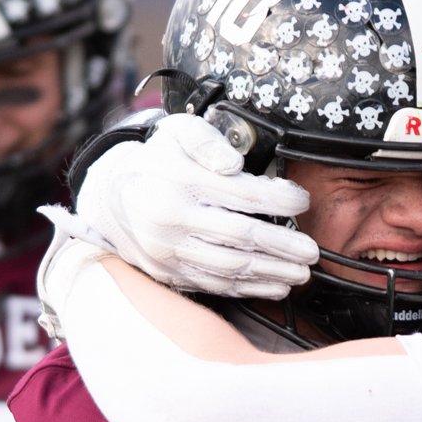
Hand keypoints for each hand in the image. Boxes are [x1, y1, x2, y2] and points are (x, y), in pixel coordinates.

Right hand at [74, 114, 318, 300]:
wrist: (109, 196)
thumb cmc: (156, 161)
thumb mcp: (177, 132)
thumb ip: (208, 140)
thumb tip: (234, 163)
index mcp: (179, 180)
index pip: (241, 194)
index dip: (279, 201)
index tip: (302, 202)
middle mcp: (171, 218)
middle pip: (240, 237)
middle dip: (283, 247)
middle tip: (312, 252)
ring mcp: (168, 250)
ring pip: (229, 268)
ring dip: (271, 274)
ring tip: (300, 274)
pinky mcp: (168, 272)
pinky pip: (213, 285)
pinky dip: (248, 289)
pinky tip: (273, 286)